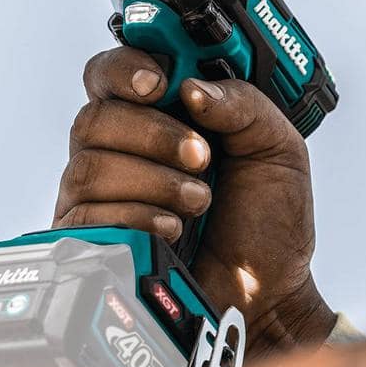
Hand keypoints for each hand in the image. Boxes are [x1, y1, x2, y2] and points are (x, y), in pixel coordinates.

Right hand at [53, 48, 336, 360]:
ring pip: (89, 165)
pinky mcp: (93, 241)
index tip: (160, 83)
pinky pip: (88, 216)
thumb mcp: (277, 149)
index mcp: (160, 117)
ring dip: (152, 180)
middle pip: (95, 116)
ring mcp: (101, 197)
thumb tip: (190, 87)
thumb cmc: (267, 223)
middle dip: (152, 134)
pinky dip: (138, 218)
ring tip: (198, 201)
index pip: (111, 74)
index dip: (125, 69)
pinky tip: (172, 231)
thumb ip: (242, 105)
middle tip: (201, 157)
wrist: (265, 297)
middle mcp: (120, 151)